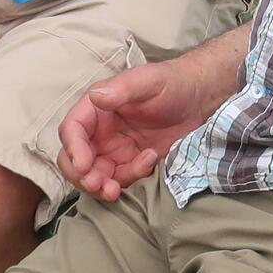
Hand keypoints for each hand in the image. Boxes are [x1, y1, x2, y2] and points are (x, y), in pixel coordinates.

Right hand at [58, 57, 221, 201]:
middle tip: (97, 184)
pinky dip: (129, 178)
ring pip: (94, 175)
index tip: (84, 165)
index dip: (73, 148)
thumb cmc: (172, 82)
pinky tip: (149, 161)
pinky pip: (120, 178)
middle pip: (74, 158)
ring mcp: (114, 149)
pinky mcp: (131, 163)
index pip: (72, 130)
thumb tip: (95, 96)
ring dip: (100, 186)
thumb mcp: (149, 81)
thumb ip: (122, 89)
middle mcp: (100, 130)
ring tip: (115, 190)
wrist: (199, 98)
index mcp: (97, 108)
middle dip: (81, 175)